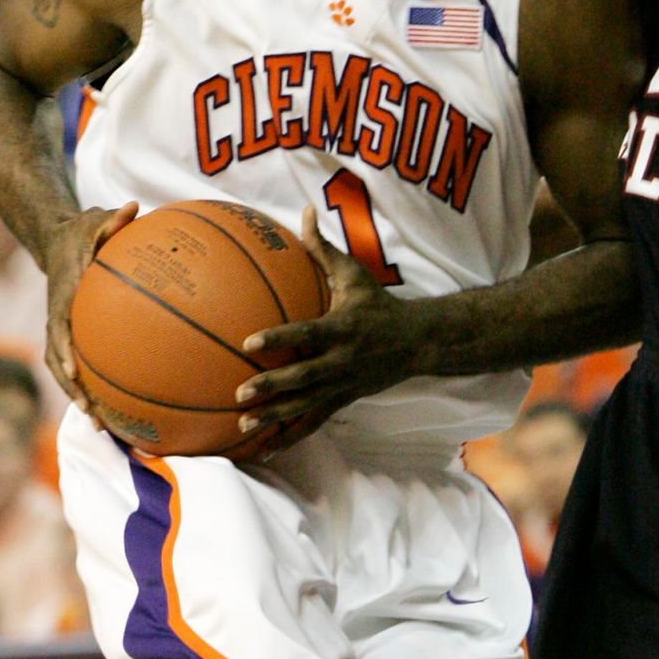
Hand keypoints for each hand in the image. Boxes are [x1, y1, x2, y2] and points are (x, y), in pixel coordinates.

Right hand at [44, 203, 137, 414]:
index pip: (59, 325)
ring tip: (102, 426)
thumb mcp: (94, 219)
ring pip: (62, 370)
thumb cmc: (81, 231)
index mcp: (62, 294)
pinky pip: (77, 365)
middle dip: (71, 389)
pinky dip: (90, 387)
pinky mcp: (68, 335)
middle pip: (57, 360)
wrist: (56, 242)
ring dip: (78, 397)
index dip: (63, 348)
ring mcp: (59, 329)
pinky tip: (115, 408)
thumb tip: (132, 206)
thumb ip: (112, 218)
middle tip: (90, 413)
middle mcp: (56, 317)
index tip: (72, 370)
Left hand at [234, 207, 423, 453]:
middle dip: (272, 387)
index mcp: (341, 329)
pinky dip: (289, 437)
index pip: (307, 334)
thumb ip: (323, 248)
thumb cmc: (378, 304)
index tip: (250, 342)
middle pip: (303, 378)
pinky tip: (264, 448)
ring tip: (243, 426)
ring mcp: (342, 386)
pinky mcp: (342, 402)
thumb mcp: (354, 274)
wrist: (418, 342)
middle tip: (240, 392)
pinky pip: (313, 423)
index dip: (279, 339)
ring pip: (305, 407)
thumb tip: (304, 211)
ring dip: (274, 418)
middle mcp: (341, 361)